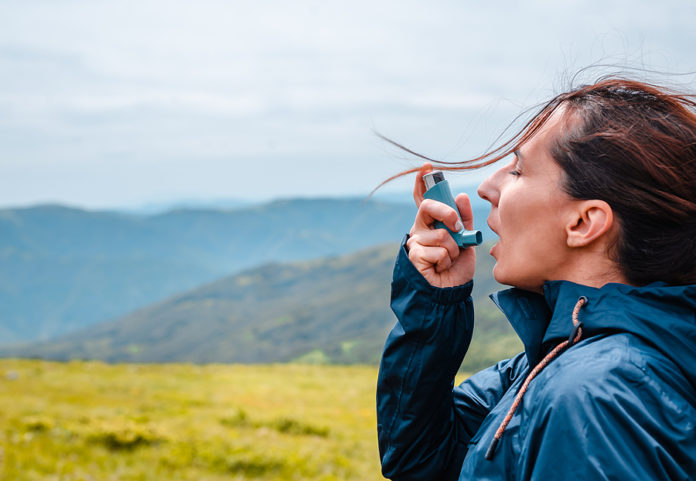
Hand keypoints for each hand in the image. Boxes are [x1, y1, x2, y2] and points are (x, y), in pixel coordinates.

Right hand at [406, 163, 475, 287]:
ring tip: (449, 260)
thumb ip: (465, 218)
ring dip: (452, 249)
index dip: (422, 182)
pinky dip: (446, 260)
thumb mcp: (467, 239)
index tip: (426, 167)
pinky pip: (437, 250)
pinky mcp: (415, 255)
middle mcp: (421, 229)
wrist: (451, 292)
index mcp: (432, 222)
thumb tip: (461, 196)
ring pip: (440, 234)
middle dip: (447, 214)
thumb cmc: (457, 267)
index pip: (424, 198)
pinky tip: (441, 268)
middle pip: (428, 207)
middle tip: (457, 227)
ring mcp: (416, 241)